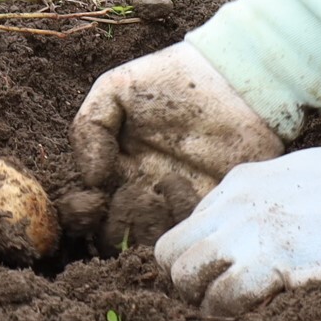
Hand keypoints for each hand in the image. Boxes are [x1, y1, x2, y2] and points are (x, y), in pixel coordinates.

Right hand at [69, 42, 284, 251]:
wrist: (234, 78)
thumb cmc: (172, 80)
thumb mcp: (116, 89)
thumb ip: (89, 127)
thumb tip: (91, 180)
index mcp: (120, 172)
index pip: (93, 214)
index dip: (86, 215)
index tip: (94, 199)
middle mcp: (147, 195)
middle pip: (120, 238)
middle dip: (117, 230)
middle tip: (128, 199)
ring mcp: (180, 204)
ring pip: (154, 242)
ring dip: (147, 228)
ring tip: (154, 191)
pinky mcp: (213, 207)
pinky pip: (192, 232)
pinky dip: (181, 222)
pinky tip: (179, 186)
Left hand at [155, 147, 320, 316]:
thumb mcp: (295, 174)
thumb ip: (266, 196)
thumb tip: (257, 222)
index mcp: (239, 182)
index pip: (190, 227)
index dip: (201, 257)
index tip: (221, 276)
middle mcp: (234, 204)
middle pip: (172, 251)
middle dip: (187, 281)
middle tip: (215, 299)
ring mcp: (249, 231)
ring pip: (185, 273)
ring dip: (202, 299)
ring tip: (228, 310)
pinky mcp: (272, 261)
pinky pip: (223, 295)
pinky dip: (227, 310)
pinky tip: (248, 314)